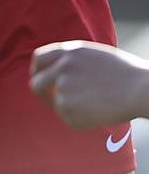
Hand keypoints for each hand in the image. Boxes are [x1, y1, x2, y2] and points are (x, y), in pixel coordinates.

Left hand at [30, 40, 148, 129]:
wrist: (140, 89)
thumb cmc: (127, 75)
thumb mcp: (94, 56)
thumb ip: (72, 61)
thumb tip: (58, 73)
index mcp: (69, 52)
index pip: (39, 59)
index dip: (38, 71)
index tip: (43, 80)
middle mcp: (61, 67)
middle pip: (36, 83)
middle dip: (43, 94)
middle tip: (54, 102)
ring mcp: (62, 86)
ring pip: (57, 105)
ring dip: (71, 110)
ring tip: (96, 108)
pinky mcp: (67, 106)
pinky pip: (68, 119)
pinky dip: (81, 121)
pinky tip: (99, 115)